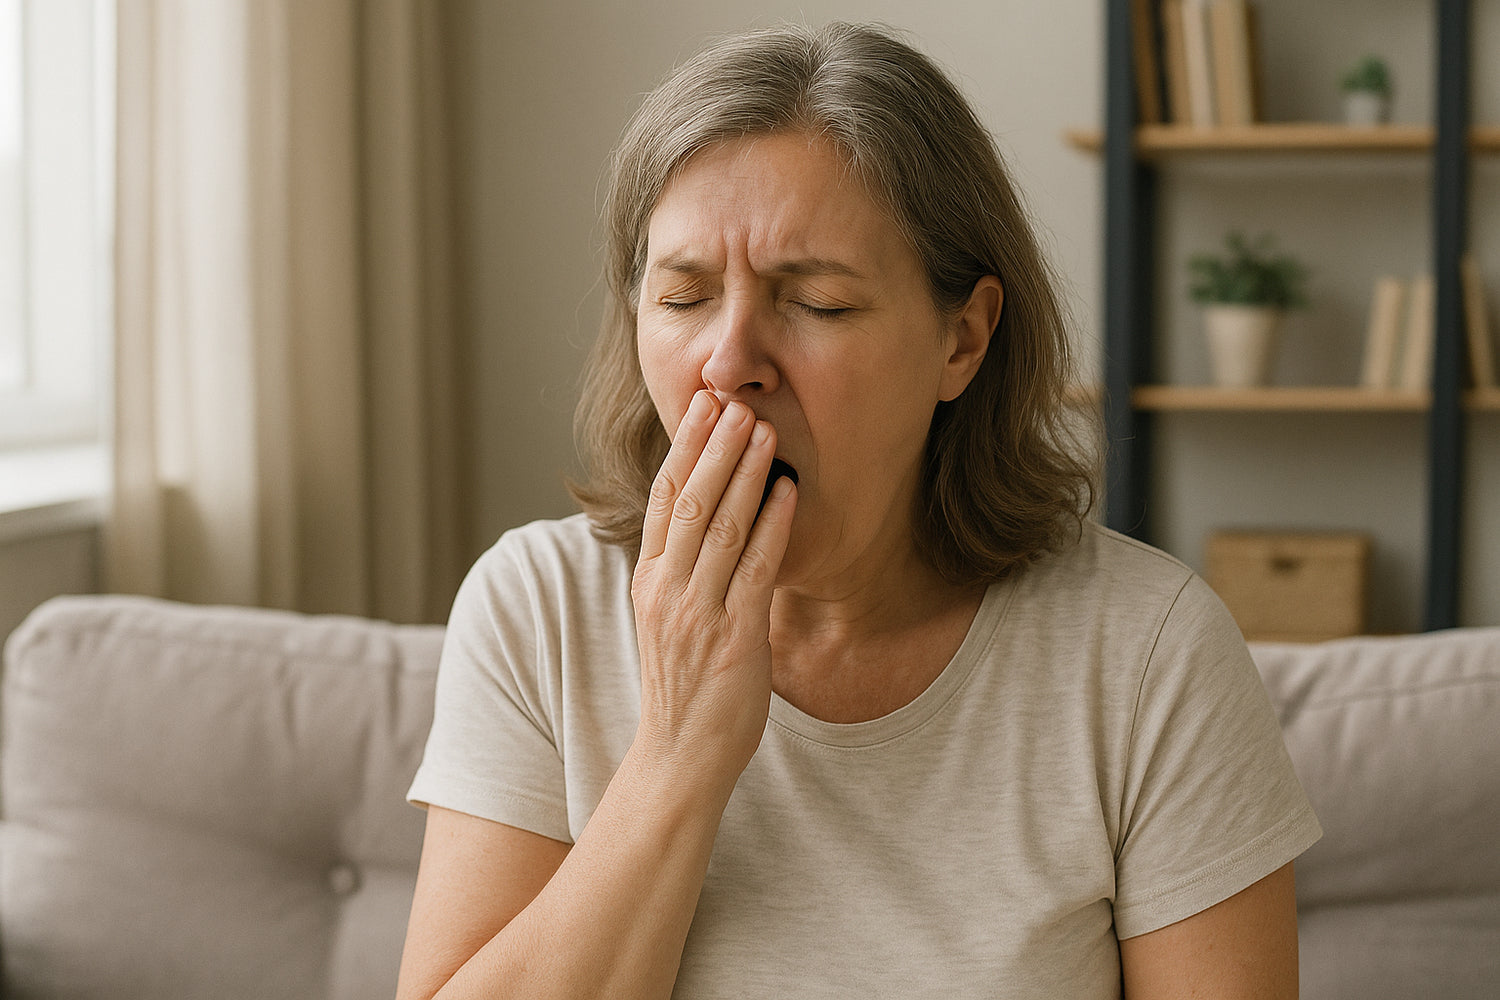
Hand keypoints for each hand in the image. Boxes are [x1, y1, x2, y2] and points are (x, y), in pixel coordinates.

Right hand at [631, 391, 797, 793]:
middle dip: (713, 445)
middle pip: (689, 501)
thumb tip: (713, 522)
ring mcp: (697, 613)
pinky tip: (787, 491)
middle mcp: (667, 591)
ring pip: (720, 527)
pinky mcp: (733, 638)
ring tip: (762, 430)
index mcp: (649, 582)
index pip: (663, 499)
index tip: (701, 405)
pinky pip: (755, 570)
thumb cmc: (684, 688)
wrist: (680, 757)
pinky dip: (772, 526)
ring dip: (744, 473)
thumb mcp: (669, 620)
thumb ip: (685, 571)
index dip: (683, 448)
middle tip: (735, 400)